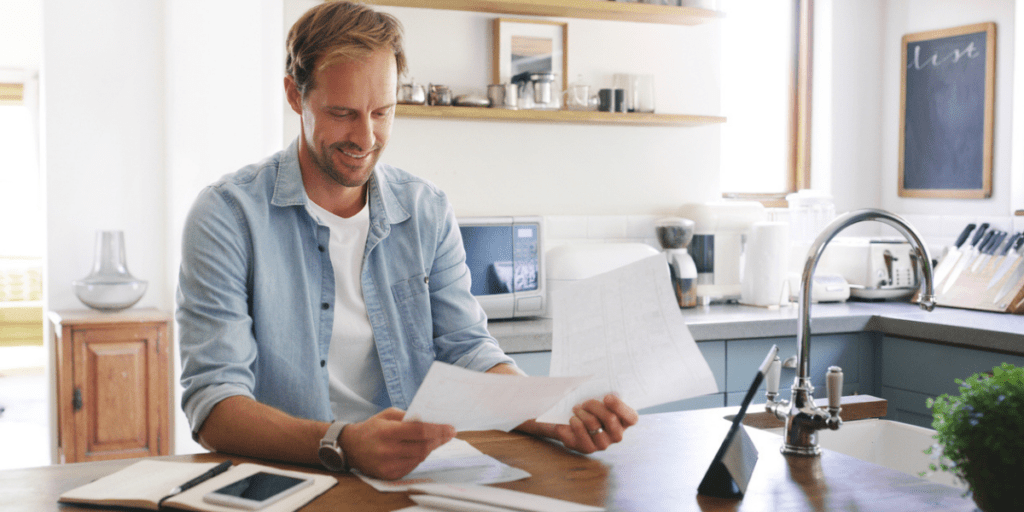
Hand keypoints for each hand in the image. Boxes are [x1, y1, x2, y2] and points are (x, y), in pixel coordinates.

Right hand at [340, 407, 455, 479]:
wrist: (350, 447)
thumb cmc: (372, 428)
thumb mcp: (388, 414)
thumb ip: (408, 416)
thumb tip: (431, 420)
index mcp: (387, 432)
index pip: (420, 431)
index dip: (438, 430)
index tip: (451, 428)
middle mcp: (387, 451)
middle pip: (423, 447)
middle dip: (439, 440)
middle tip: (449, 434)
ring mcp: (388, 465)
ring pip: (420, 458)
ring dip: (431, 448)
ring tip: (437, 440)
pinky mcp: (389, 475)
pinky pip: (412, 466)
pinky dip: (419, 457)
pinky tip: (422, 449)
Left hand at [523, 394, 637, 453]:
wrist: (568, 422)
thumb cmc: (588, 407)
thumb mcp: (598, 399)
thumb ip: (603, 394)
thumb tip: (604, 389)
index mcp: (624, 421)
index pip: (631, 418)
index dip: (620, 407)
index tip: (606, 397)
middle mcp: (617, 435)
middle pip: (610, 418)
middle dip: (594, 405)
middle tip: (584, 402)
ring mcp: (603, 444)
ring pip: (593, 423)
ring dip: (581, 412)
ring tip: (576, 409)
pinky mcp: (588, 449)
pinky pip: (580, 430)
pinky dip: (574, 420)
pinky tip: (573, 419)